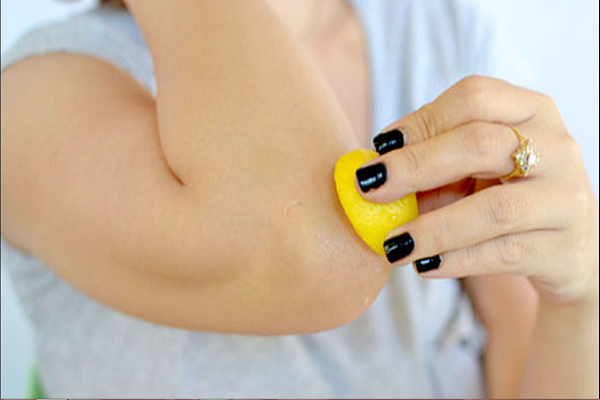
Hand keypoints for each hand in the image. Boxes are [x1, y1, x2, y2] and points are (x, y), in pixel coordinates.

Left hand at [355, 75, 598, 305]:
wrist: (568, 250)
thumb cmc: (506, 198)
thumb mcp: (473, 171)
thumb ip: (430, 164)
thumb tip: (368, 171)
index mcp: (530, 111)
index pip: (473, 98)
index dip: (421, 121)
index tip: (378, 147)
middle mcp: (556, 146)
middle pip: (479, 144)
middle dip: (415, 166)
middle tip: (370, 189)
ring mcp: (566, 198)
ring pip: (493, 210)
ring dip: (433, 228)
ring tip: (392, 244)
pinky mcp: (565, 248)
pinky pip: (503, 254)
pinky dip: (456, 261)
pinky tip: (423, 265)